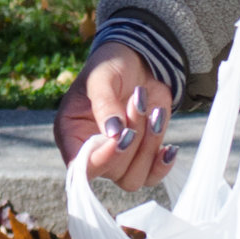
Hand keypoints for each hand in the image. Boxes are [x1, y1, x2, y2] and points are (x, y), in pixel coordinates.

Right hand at [52, 42, 177, 191]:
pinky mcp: (141, 157)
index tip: (123, 133)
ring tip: (154, 112)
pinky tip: (168, 147)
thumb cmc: (110, 65)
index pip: (79, 166)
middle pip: (111, 171)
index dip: (102, 158)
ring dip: (148, 146)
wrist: (138, 60)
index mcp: (70, 133)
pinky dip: (161, 165)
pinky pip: (151, 177)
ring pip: (133, 178)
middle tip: (139, 101)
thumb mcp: (101, 77)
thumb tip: (114, 134)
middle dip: (132, 137)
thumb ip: (104, 104)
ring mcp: (117, 157)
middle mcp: (92, 151)